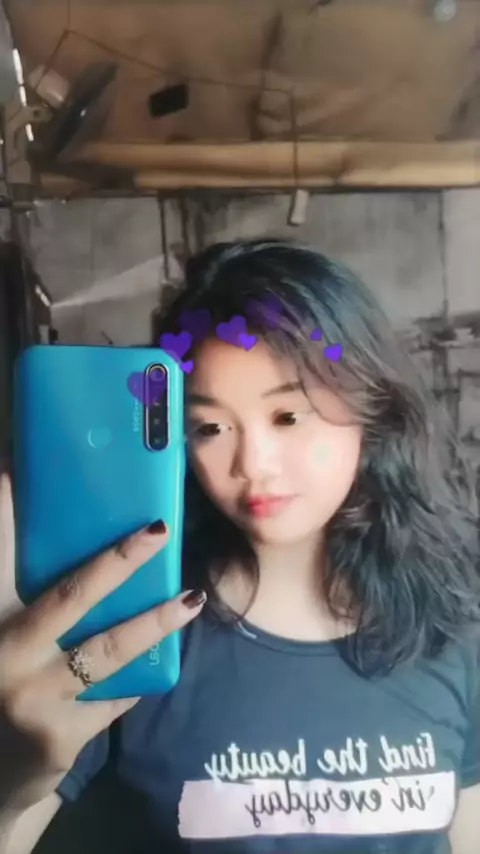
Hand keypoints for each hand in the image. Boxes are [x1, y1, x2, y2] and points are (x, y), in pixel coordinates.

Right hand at [0, 473, 204, 813]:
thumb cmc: (6, 686)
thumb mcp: (8, 638)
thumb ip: (29, 600)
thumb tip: (72, 542)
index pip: (0, 559)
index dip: (6, 515)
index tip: (18, 474)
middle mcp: (6, 654)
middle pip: (71, 596)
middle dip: (120, 560)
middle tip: (158, 530)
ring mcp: (34, 699)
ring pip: (109, 649)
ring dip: (155, 620)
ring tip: (191, 598)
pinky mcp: (61, 737)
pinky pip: (117, 694)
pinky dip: (141, 673)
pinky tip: (161, 656)